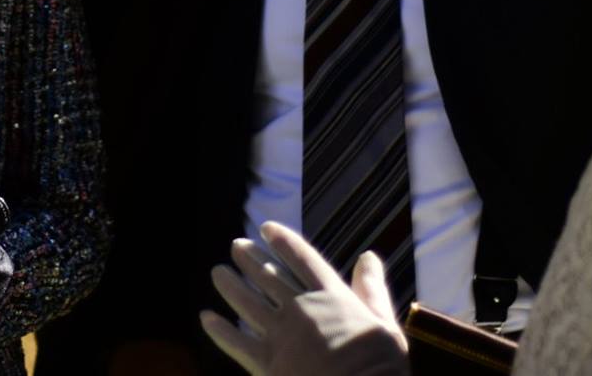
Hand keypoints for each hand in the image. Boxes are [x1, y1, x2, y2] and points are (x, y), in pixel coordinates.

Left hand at [198, 221, 405, 375]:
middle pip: (269, 275)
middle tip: (235, 246)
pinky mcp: (267, 362)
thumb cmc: (380, 364)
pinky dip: (220, 330)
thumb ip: (372, 289)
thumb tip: (369, 256)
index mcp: (331, 295)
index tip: (266, 228)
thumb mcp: (385, 322)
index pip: (302, 259)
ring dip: (230, 285)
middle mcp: (301, 307)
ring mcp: (281, 333)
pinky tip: (206, 319)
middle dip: (250, 259)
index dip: (283, 241)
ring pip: (248, 302)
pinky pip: (237, 342)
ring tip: (217, 272)